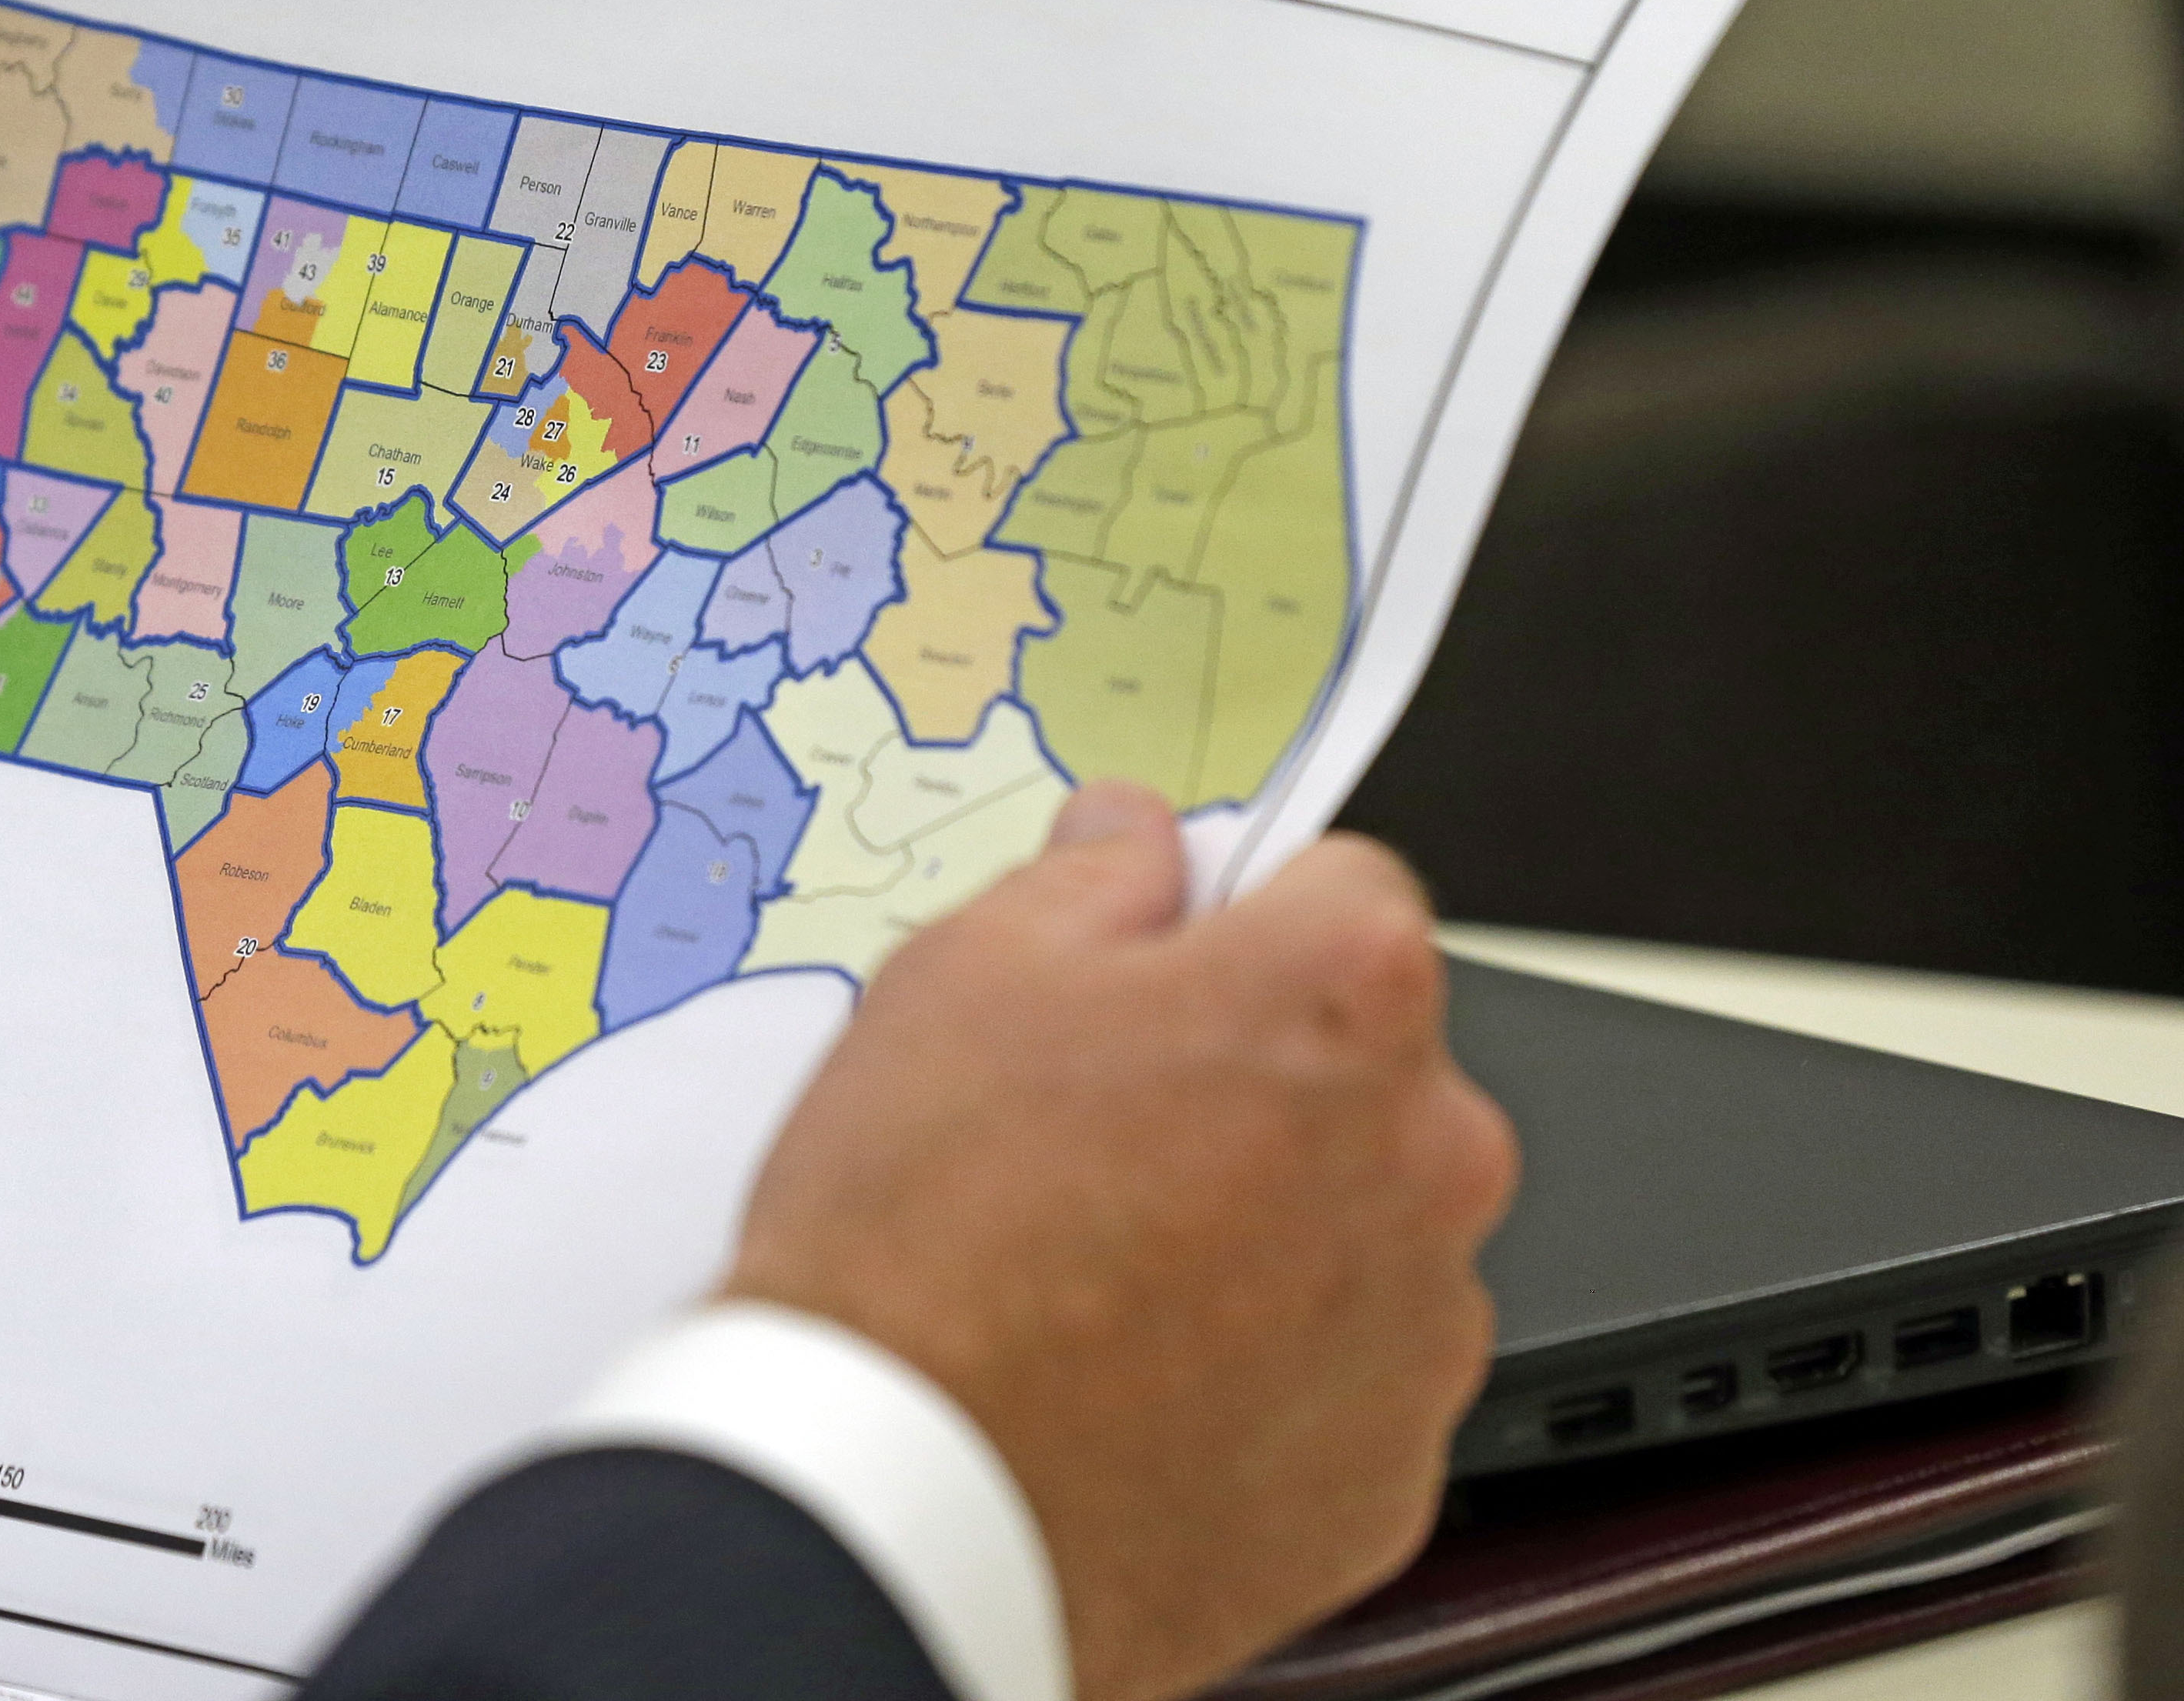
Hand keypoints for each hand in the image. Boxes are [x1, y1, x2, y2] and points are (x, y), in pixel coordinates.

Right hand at [722, 787, 1516, 1700]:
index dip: (1236, 920)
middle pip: (1371, 1071)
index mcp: (1343, 999)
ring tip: (1102, 1278)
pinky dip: (1267, 1376)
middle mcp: (1433, 1153)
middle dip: (1261, 1082)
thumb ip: (1086, 879)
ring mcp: (1425, 1327)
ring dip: (1272, 1233)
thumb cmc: (924, 1232)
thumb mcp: (959, 975)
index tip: (1166, 969)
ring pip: (1362, 1231)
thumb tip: (1135, 841)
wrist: (902, 1494)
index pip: (1347, 890)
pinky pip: (1346, 1383)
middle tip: (1101, 1136)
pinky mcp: (1393, 1474)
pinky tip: (1136, 1383)